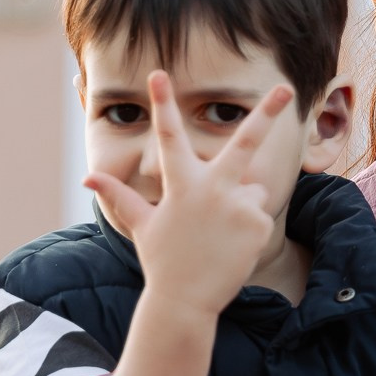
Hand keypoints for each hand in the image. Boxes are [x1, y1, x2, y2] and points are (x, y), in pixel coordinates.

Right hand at [85, 72, 294, 318]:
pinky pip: (259, 214)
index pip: (169, 136)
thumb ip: (119, 196)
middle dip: (266, 112)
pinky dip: (250, 228)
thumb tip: (89, 177)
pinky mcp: (257, 224)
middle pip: (243, 142)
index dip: (163, 103)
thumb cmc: (162, 260)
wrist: (185, 301)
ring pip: (252, 190)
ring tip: (220, 234)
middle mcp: (211, 188)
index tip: (159, 74)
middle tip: (286, 88)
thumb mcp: (141, 225)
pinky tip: (233, 246)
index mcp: (181, 184)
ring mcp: (237, 206)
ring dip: (241, 205)